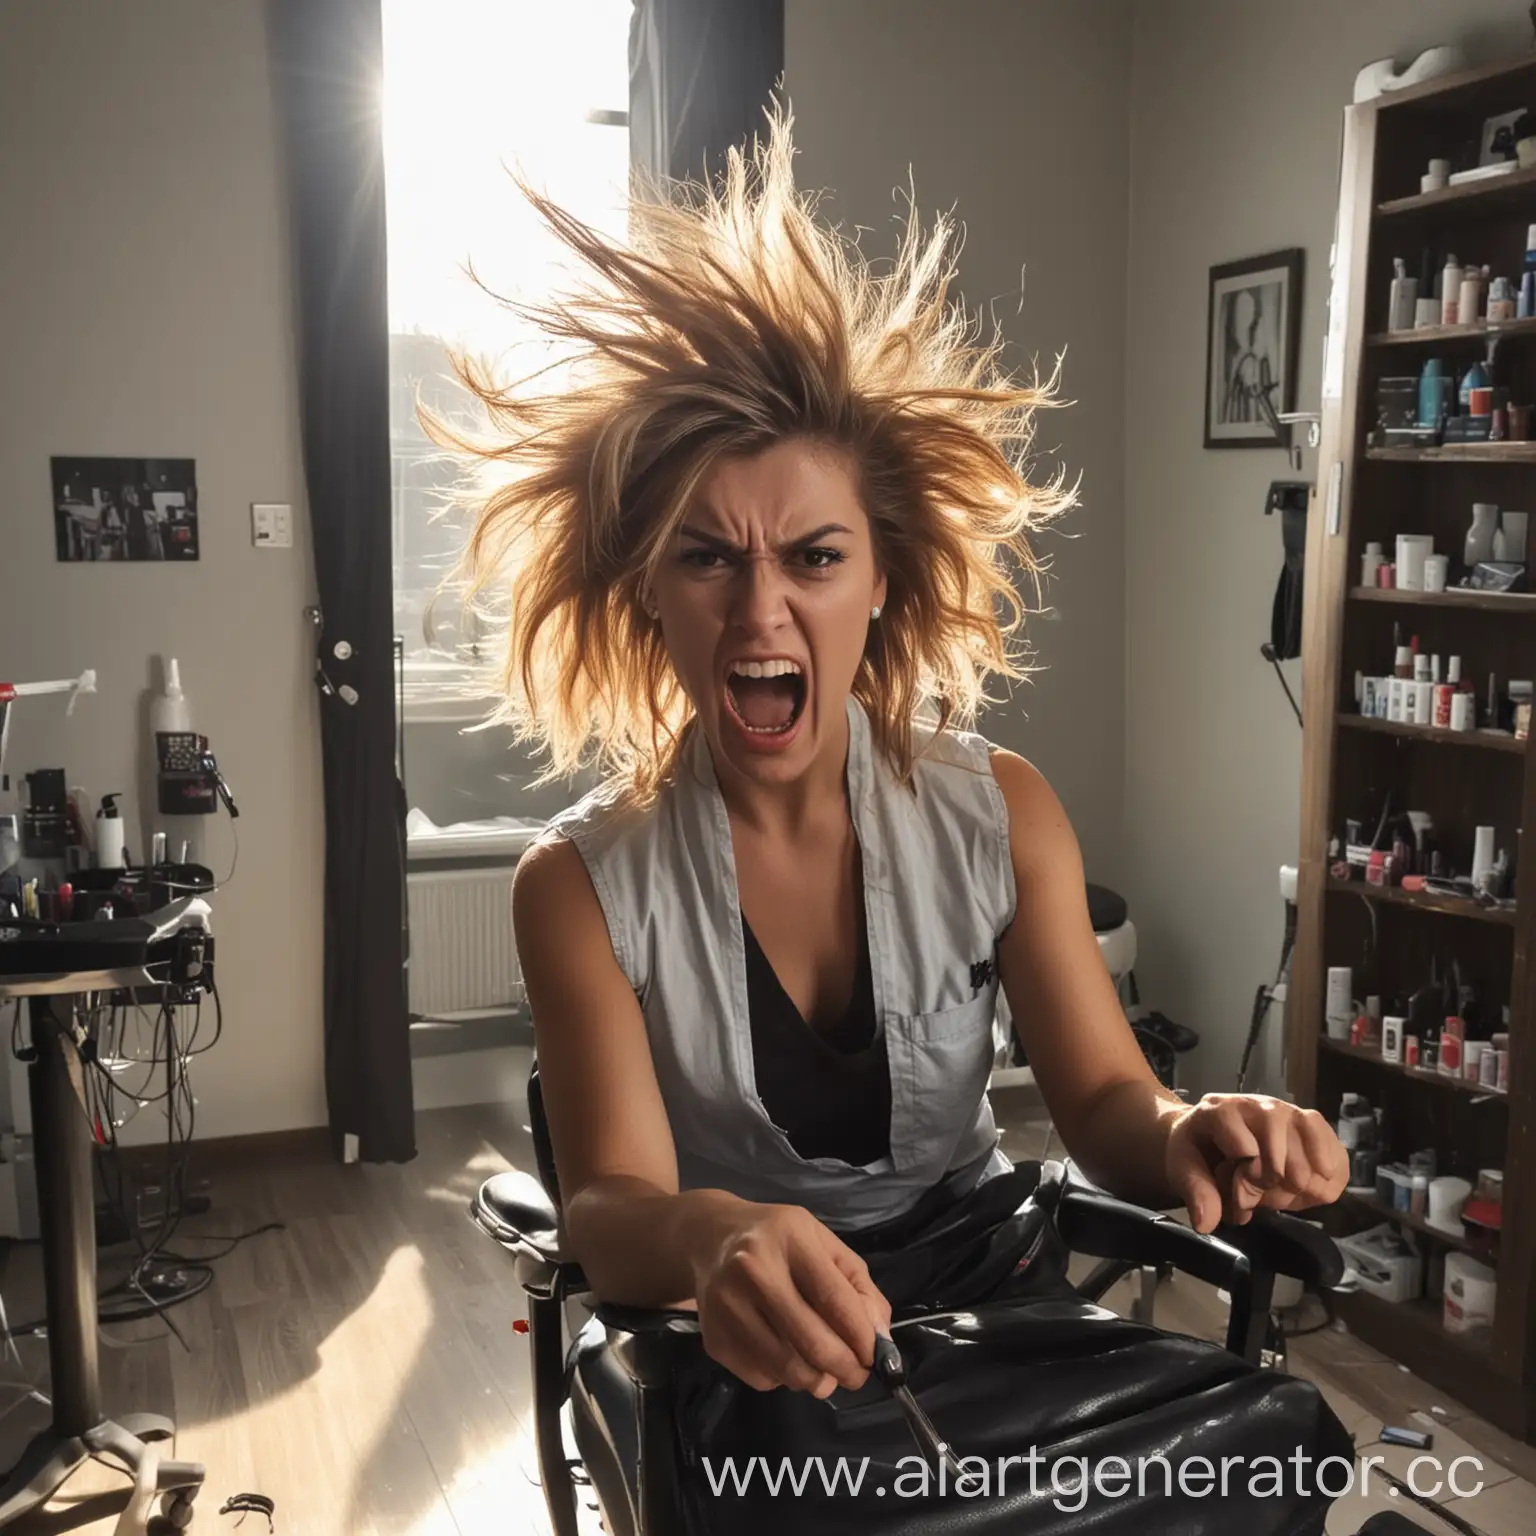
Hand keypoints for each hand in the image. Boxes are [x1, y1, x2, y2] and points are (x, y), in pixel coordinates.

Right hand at [687, 1198, 891, 1396]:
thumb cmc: (777, 1240)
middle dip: (847, 1369)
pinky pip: (763, 1379)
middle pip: (813, 1343)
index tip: (877, 1356)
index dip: (863, 1337)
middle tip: (857, 1374)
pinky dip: (785, 1378)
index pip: (835, 1300)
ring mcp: (728, 1307)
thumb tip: (880, 1338)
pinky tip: (786, 1354)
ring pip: (789, 1370)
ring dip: (819, 1380)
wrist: (710, 1238)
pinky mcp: (714, 1339)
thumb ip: (858, 1287)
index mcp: (790, 1238)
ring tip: (826, 1370)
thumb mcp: (823, 1244)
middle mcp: (753, 1271)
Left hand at [1164, 1093, 1347, 1232]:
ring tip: (1289, 1191)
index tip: (1240, 1196)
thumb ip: (1196, 1193)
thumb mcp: (1183, 1169)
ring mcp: (1284, 1110)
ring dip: (1304, 1175)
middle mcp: (1255, 1104)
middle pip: (1279, 1135)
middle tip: (1262, 1195)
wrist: (1208, 1135)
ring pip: (1310, 1134)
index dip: (1247, 1179)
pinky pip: (1331, 1141)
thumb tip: (1207, 1223)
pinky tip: (1318, 1186)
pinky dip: (1331, 1170)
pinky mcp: (1306, 1122)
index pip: (1244, 1145)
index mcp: (1219, 1111)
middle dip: (1274, 1177)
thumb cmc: (1197, 1152)